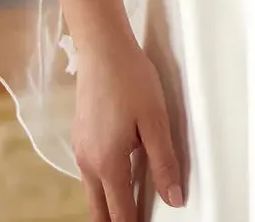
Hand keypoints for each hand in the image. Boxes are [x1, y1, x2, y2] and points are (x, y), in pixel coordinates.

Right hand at [72, 34, 185, 219]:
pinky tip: (119, 175)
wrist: (102, 49)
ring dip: (109, 204)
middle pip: (100, 211)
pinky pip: (90, 172)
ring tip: (131, 207)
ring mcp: (80, 149)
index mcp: (108, 163)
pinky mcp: (80, 136)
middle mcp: (88, 163)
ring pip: (93, 193)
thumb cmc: (131, 80)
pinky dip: (104, 184)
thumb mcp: (155, 121)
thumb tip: (174, 198)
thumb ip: (164, 162)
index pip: (120, 213)